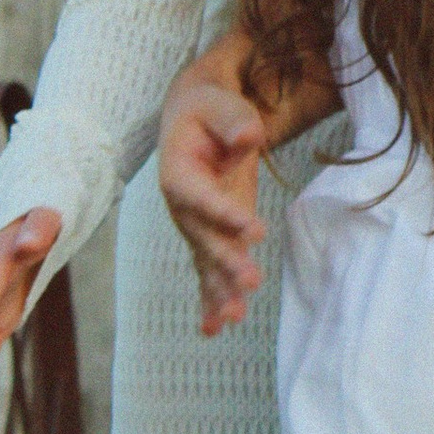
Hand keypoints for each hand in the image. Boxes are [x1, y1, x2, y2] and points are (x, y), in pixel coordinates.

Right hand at [160, 68, 267, 334]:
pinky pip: (208, 272)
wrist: (194, 119)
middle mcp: (182, 207)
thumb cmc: (211, 110)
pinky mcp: (211, 236)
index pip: (200, 198)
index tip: (254, 230)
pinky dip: (212, 300)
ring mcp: (195, 226)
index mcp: (178, 173)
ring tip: (234, 318)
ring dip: (220, 291)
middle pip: (204, 238)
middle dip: (227, 262)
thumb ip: (233, 119)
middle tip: (250, 282)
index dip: (224, 214)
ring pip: (207, 262)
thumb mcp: (221, 104)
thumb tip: (249, 135)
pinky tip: (217, 329)